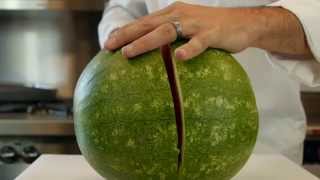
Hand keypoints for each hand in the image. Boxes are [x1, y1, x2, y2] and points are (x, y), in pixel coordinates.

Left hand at [105, 2, 311, 59]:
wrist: (243, 23)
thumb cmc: (211, 29)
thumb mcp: (188, 28)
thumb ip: (172, 37)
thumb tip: (157, 57)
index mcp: (172, 14)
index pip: (144, 22)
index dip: (125, 31)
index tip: (108, 44)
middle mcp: (180, 15)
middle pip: (149, 25)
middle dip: (126, 35)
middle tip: (109, 47)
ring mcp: (195, 24)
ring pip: (167, 32)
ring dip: (146, 42)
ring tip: (129, 53)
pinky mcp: (212, 34)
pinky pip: (199, 42)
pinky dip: (189, 49)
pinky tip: (179, 58)